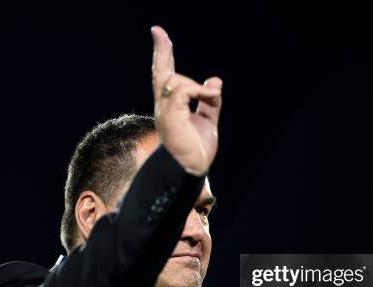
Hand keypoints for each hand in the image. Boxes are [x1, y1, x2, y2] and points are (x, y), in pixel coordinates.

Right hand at [151, 26, 222, 175]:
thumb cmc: (196, 150)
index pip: (166, 77)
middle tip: (157, 31)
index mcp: (171, 107)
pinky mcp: (170, 115)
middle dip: (161, 51)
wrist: (190, 169)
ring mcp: (164, 111)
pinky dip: (198, 89)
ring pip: (176, 79)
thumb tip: (215, 81)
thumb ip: (210, 101)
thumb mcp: (208, 121)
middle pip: (160, 72)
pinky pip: (183, 89)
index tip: (161, 38)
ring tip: (211, 95)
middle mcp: (163, 106)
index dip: (164, 56)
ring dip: (197, 85)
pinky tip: (209, 95)